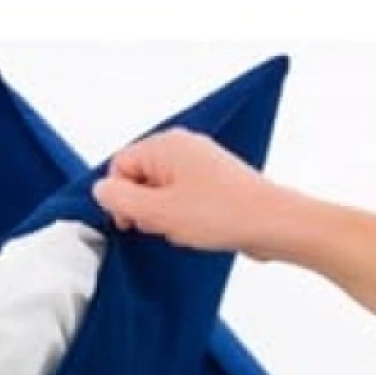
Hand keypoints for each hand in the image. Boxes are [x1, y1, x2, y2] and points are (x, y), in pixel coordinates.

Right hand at [92, 129, 298, 257]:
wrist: (274, 223)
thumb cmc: (223, 214)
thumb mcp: (158, 211)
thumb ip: (120, 199)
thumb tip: (100, 190)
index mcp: (165, 144)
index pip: (119, 166)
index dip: (119, 198)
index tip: (132, 223)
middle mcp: (182, 146)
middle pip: (138, 177)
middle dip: (142, 207)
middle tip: (161, 226)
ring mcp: (200, 163)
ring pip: (160, 190)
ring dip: (163, 215)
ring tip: (183, 229)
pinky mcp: (214, 182)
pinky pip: (182, 197)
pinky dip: (182, 215)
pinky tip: (196, 230)